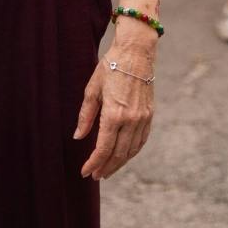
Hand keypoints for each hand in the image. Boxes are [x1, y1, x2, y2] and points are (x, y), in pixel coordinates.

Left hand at [75, 35, 155, 178]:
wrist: (136, 52)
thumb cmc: (111, 66)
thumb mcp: (92, 89)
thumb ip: (85, 116)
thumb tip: (78, 137)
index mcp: (114, 114)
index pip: (103, 148)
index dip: (93, 163)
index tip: (85, 172)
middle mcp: (131, 120)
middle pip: (118, 154)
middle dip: (105, 167)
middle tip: (95, 175)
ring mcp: (142, 118)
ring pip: (131, 150)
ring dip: (119, 163)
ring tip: (107, 170)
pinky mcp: (149, 115)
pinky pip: (141, 140)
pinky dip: (132, 152)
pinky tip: (124, 156)